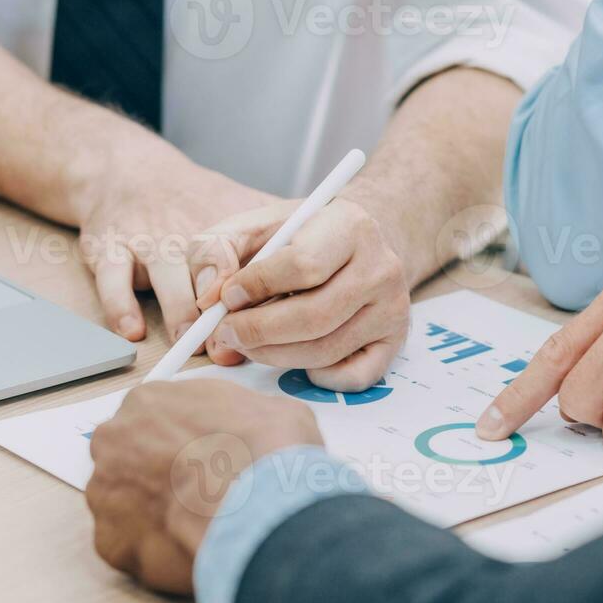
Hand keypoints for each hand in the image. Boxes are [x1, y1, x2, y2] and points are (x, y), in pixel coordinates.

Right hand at [78, 140, 274, 344]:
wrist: (129, 173)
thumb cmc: (197, 204)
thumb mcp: (246, 215)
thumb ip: (284, 246)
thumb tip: (333, 287)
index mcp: (229, 225)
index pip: (253, 254)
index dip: (264, 287)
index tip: (272, 314)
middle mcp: (186, 227)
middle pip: (210, 273)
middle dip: (222, 316)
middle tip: (232, 348)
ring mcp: (144, 237)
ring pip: (164, 279)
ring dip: (179, 316)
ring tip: (191, 343)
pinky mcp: (104, 247)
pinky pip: (111, 281)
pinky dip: (121, 308)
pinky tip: (133, 331)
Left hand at [86, 381, 322, 593]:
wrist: (260, 509)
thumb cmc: (266, 454)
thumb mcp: (270, 409)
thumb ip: (239, 413)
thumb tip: (253, 427)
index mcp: (147, 401)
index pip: (151, 419)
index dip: (179, 442)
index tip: (197, 458)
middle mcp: (115, 440)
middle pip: (128, 459)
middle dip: (158, 476)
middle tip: (196, 492)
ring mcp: (106, 492)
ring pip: (124, 504)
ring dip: (154, 513)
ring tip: (195, 523)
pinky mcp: (110, 540)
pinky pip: (127, 546)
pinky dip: (152, 550)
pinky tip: (185, 547)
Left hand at [188, 196, 411, 390]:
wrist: (355, 243)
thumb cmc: (296, 237)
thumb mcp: (253, 226)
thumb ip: (216, 250)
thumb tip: (208, 297)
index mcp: (349, 226)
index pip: (303, 265)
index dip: (256, 287)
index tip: (226, 297)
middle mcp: (381, 267)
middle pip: (314, 316)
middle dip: (258, 331)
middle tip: (225, 333)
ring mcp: (392, 308)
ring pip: (326, 349)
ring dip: (274, 355)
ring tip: (246, 343)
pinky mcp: (394, 342)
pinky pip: (354, 377)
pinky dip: (316, 377)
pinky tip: (293, 357)